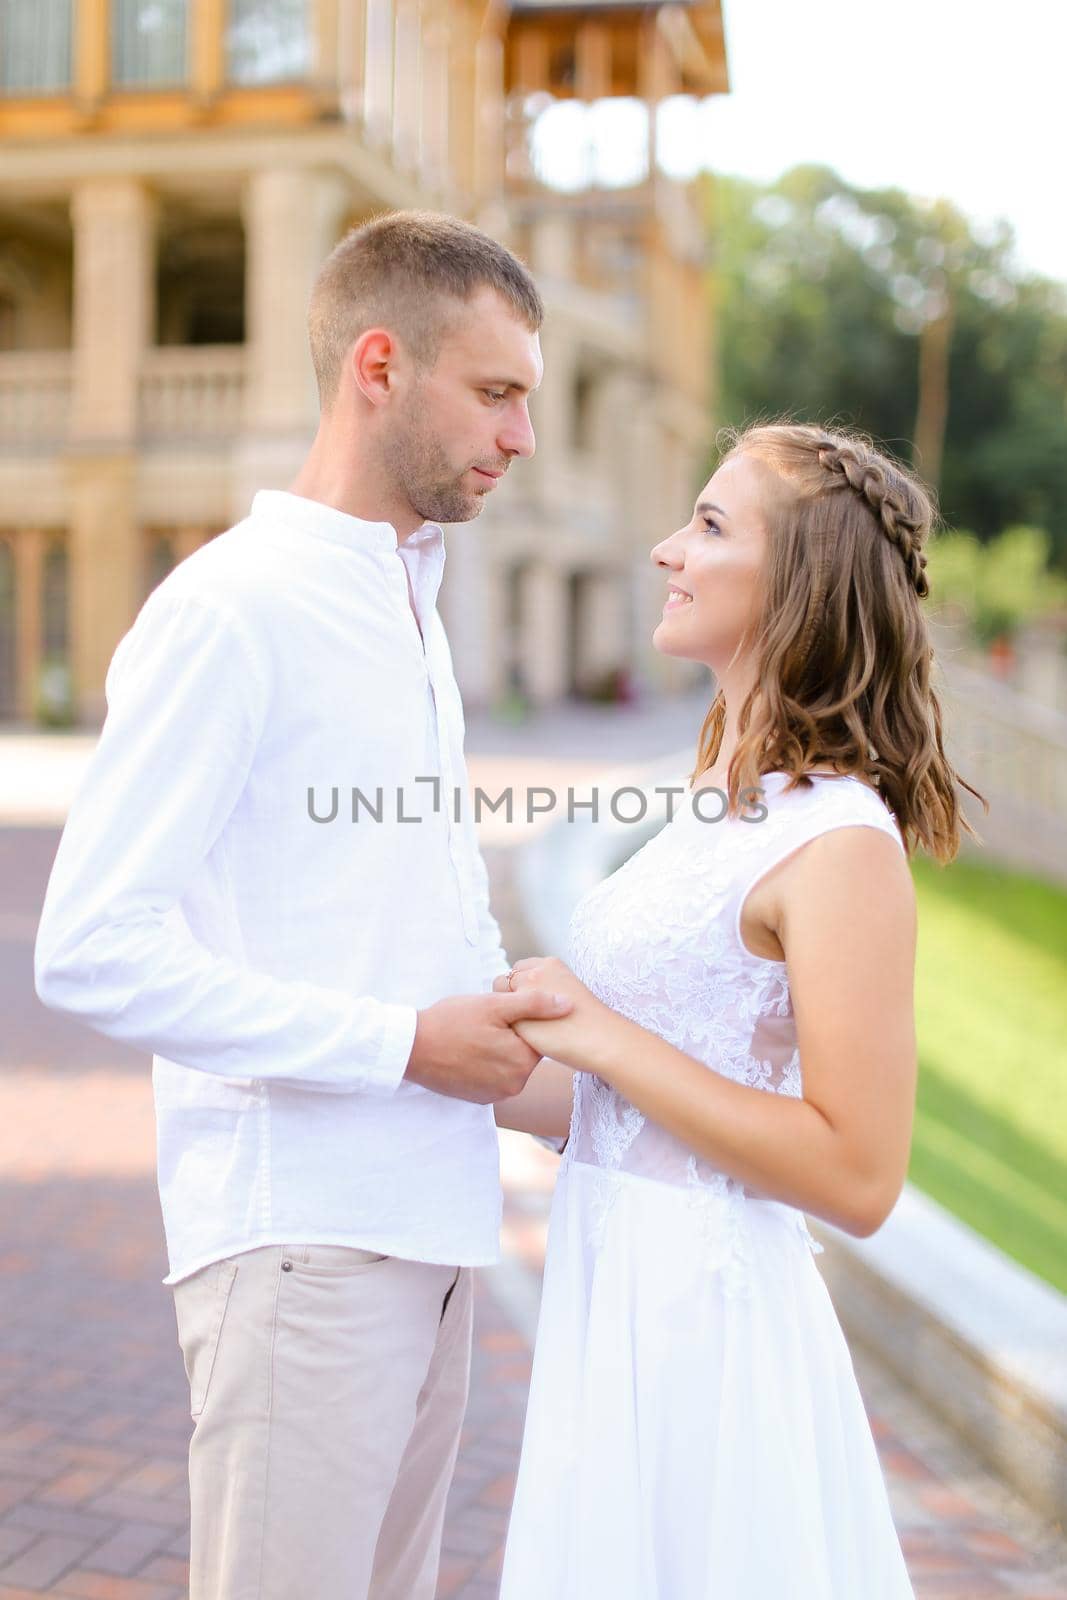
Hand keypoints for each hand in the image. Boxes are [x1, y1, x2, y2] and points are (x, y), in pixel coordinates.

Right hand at [404, 989, 573, 1103]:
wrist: (411, 1048)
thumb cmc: (451, 1021)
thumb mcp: (494, 1005)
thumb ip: (535, 1004)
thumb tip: (569, 1003)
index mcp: (522, 1062)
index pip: (538, 1036)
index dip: (523, 1019)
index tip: (503, 1011)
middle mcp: (514, 1085)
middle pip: (524, 1052)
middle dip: (511, 1035)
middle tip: (486, 1021)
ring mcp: (496, 1095)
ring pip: (510, 1064)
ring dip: (499, 1049)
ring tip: (476, 1034)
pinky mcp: (480, 1099)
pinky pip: (495, 1077)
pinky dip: (487, 1064)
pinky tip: (470, 1050)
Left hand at [492, 957, 618, 1073]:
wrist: (603, 1039)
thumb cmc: (590, 1021)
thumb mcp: (568, 991)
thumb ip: (547, 988)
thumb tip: (528, 995)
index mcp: (550, 964)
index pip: (520, 969)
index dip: (521, 986)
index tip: (530, 1002)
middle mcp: (534, 974)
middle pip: (506, 980)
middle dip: (510, 996)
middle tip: (525, 1016)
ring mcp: (525, 994)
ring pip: (500, 999)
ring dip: (507, 1011)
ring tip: (528, 1027)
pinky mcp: (519, 1016)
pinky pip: (505, 1021)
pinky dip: (511, 1027)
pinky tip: (528, 1037)